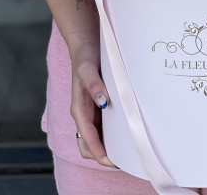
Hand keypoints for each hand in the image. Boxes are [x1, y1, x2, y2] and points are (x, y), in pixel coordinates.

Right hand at [70, 40, 115, 167]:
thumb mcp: (88, 69)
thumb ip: (94, 85)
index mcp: (78, 109)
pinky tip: (125, 132)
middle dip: (103, 155)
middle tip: (125, 159)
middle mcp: (83, 114)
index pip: (87, 139)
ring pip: (96, 138)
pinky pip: (102, 127)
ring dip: (108, 147)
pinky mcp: (96, 106)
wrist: (85, 44)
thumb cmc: (85, 57)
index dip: (99, 152)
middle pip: (89, 145)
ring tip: (127, 150)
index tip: (113, 161)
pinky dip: (111, 135)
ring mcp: (89, 111)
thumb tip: (103, 102)